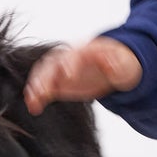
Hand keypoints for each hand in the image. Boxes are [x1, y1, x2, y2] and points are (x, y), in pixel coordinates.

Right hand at [24, 38, 141, 112]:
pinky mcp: (59, 82)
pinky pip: (44, 87)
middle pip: (53, 63)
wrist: (113, 65)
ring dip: (37, 85)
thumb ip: (117, 64)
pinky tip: (33, 105)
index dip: (70, 64)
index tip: (68, 76)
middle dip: (46, 75)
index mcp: (86, 51)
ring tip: (32, 99)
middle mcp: (69, 57)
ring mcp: (62, 69)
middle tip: (42, 90)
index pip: (74, 55)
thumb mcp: (125, 62)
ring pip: (44, 73)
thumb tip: (113, 64)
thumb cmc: (120, 62)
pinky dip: (36, 95)